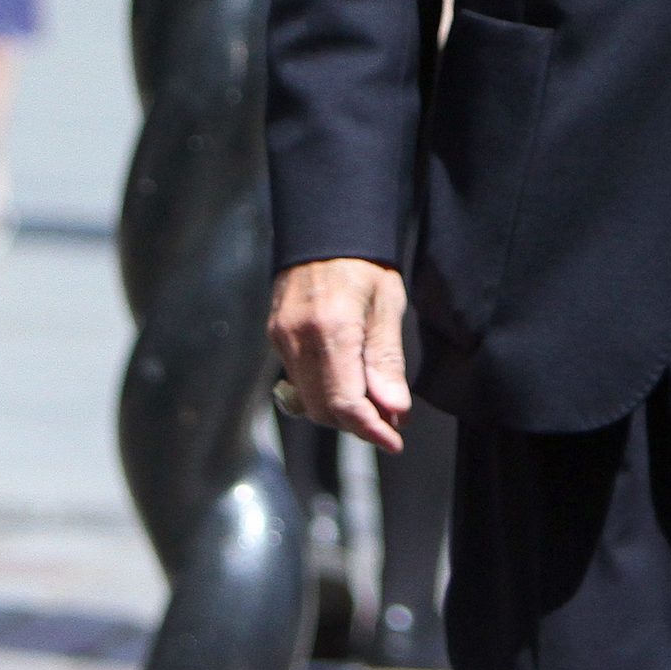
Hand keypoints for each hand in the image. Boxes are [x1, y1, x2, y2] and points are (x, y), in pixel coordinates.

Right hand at [267, 258, 409, 452]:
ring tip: (374, 400)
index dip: (371, 430)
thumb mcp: (387, 306)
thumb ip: (387, 362)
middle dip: (358, 423)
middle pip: (323, 410)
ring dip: (341, 411)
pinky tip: (349, 382)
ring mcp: (280, 338)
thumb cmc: (361, 262)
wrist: (323, 229)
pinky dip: (324, 392)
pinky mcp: (275, 337)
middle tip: (391, 419)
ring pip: (308, 400)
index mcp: (330, 328)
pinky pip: (298, 381)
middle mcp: (297, 337)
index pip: (345, 403)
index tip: (394, 440)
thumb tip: (394, 410)